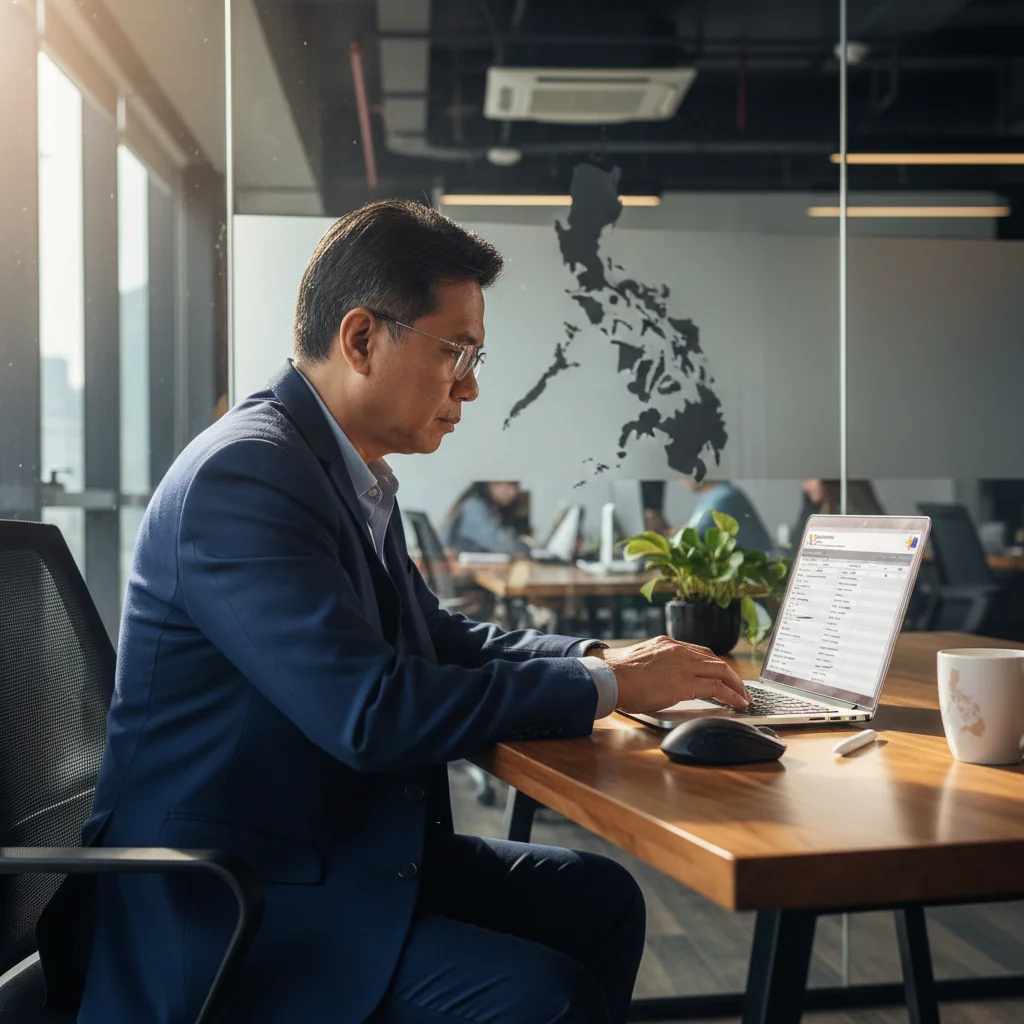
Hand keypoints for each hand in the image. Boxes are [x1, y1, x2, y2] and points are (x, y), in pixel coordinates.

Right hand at [591, 636, 750, 713]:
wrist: (608, 676)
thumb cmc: (616, 674)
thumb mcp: (641, 663)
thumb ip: (657, 666)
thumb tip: (662, 680)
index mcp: (667, 644)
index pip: (700, 652)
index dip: (714, 665)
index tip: (722, 674)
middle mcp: (679, 650)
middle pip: (715, 660)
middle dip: (731, 675)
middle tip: (740, 688)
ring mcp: (684, 665)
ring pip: (721, 672)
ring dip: (736, 686)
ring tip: (744, 698)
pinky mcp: (685, 683)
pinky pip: (717, 688)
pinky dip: (732, 696)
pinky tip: (738, 704)